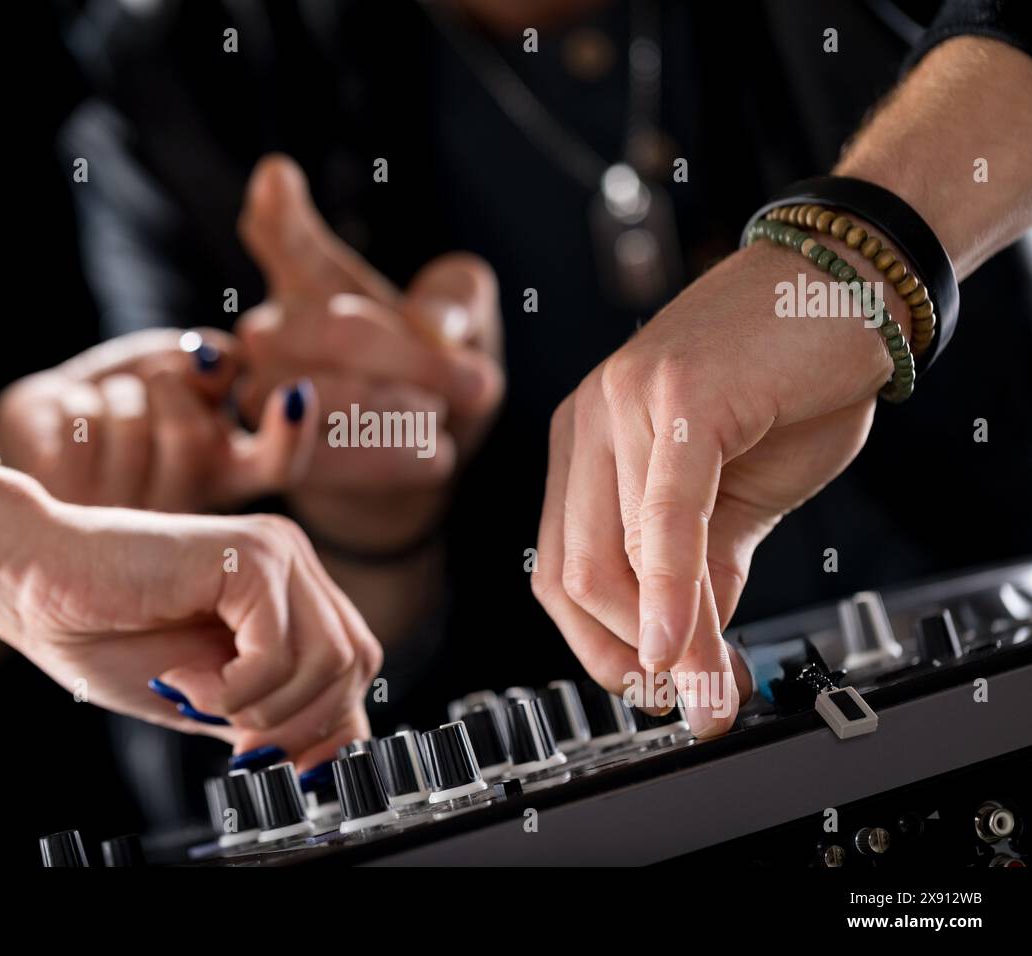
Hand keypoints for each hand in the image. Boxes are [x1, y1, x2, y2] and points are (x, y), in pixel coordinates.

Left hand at [0, 328, 316, 513]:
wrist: (39, 430)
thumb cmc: (121, 399)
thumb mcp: (173, 370)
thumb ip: (208, 364)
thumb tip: (224, 362)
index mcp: (223, 475)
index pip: (277, 467)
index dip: (292, 434)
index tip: (293, 392)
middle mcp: (182, 508)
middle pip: (194, 436)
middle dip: (169, 384)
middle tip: (153, 382)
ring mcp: (125, 516)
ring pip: (134, 426)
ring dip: (117, 392)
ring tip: (107, 409)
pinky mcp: (67, 504)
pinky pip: (85, 426)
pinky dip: (74, 400)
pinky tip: (70, 423)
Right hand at [0, 472, 379, 767]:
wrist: (34, 582)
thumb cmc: (103, 633)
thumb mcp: (206, 695)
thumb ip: (267, 714)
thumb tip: (325, 761)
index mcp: (287, 590)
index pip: (354, 662)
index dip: (333, 723)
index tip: (291, 768)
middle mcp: (292, 563)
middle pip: (355, 662)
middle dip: (302, 722)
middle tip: (237, 740)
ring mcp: (275, 552)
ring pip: (330, 659)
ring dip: (262, 706)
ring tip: (197, 696)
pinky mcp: (249, 555)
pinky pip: (280, 649)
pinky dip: (236, 687)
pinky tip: (185, 678)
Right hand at [235, 154, 504, 551]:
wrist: (419, 461)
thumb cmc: (437, 371)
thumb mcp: (465, 317)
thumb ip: (455, 298)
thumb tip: (433, 325)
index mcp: (312, 280)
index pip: (288, 240)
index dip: (280, 213)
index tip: (277, 177)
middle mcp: (271, 332)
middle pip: (336, 330)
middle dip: (415, 360)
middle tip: (479, 379)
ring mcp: (262, 397)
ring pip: (332, 397)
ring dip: (406, 410)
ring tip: (440, 416)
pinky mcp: (278, 462)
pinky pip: (334, 456)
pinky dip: (399, 456)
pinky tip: (435, 454)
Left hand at [533, 238, 909, 735]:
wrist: (846, 289)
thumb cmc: (785, 381)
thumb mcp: (733, 498)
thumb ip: (701, 574)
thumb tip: (691, 661)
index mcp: (585, 445)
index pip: (560, 572)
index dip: (601, 648)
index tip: (655, 691)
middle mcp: (588, 422)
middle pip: (573, 578)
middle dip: (631, 659)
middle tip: (689, 700)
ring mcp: (625, 406)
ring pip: (615, 561)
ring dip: (669, 644)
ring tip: (715, 687)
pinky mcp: (680, 401)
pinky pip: (664, 520)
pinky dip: (672, 595)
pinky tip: (687, 649)